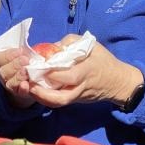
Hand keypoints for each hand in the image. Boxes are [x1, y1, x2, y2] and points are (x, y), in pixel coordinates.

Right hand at [0, 47, 35, 107]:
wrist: (30, 82)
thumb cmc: (26, 64)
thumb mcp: (23, 55)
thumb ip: (24, 51)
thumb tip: (37, 48)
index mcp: (1, 63)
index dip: (8, 54)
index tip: (20, 50)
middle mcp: (3, 75)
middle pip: (3, 71)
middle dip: (15, 64)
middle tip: (26, 60)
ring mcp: (9, 85)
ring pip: (10, 82)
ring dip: (18, 76)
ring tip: (27, 71)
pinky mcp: (19, 93)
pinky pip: (19, 92)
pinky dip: (22, 89)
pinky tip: (26, 85)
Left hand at [28, 34, 143, 108]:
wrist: (117, 82)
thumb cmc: (104, 60)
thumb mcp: (92, 45)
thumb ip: (72, 42)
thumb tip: (53, 46)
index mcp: (87, 71)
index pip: (68, 76)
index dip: (52, 74)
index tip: (38, 66)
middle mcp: (81, 87)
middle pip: (61, 97)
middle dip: (42, 93)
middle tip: (27, 82)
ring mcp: (78, 96)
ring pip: (59, 103)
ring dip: (41, 98)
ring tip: (28, 88)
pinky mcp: (76, 100)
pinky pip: (60, 102)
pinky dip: (46, 98)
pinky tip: (36, 90)